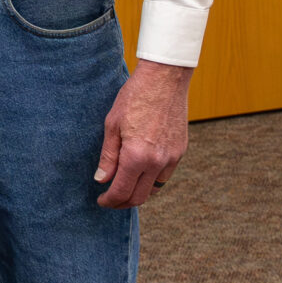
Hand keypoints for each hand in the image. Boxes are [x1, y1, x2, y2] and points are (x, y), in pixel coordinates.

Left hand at [94, 59, 192, 208]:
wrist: (164, 80)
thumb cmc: (134, 97)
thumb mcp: (112, 124)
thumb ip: (108, 156)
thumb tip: (101, 179)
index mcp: (137, 156)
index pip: (122, 191)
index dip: (110, 200)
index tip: (101, 201)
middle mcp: (157, 162)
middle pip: (140, 197)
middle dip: (123, 202)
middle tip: (111, 200)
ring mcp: (172, 158)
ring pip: (154, 189)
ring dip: (139, 193)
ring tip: (124, 187)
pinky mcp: (180, 152)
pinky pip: (165, 176)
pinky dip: (152, 181)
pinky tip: (141, 173)